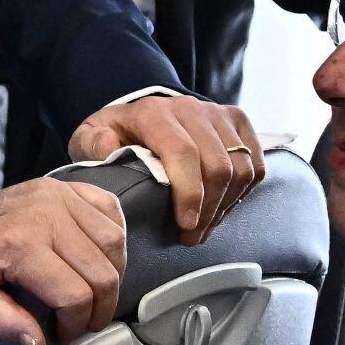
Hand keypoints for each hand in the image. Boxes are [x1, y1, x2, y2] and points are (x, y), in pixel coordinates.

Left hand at [0, 170, 122, 344]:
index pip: (74, 295)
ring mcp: (56, 196)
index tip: (64, 332)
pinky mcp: (61, 186)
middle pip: (101, 271)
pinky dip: (113, 235)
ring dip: (112, 273)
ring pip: (113, 240)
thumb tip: (39, 342)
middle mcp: (44, 215)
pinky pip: (107, 209)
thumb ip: (2, 322)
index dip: (75, 324)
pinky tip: (98, 256)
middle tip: (84, 321)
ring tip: (93, 293)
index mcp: (18, 244)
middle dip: (100, 306)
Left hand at [69, 94, 266, 243]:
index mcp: (154, 113)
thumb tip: (109, 149)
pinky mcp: (237, 122)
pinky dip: (242, 193)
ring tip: (205, 227)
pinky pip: (254, 164)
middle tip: (192, 236)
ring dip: (225, 206)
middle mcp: (190, 109)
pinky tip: (221, 208)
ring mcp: (217, 114)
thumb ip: (93, 144)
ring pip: (240, 168)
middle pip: (217, 165)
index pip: (183, 152)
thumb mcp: (90, 137)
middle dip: (208, 210)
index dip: (190, 193)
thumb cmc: (116, 133)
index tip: (185, 224)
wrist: (139, 114)